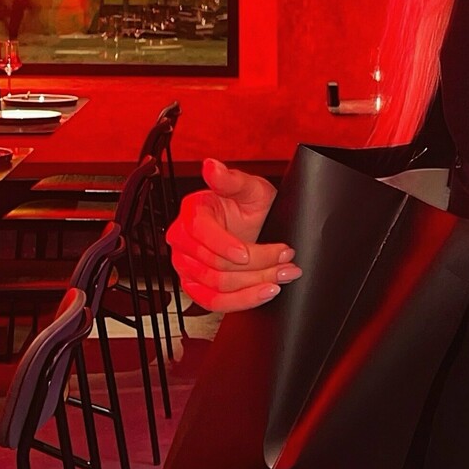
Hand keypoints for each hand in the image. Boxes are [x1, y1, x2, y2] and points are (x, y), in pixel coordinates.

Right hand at [166, 157, 299, 313]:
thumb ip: (232, 179)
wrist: (256, 226)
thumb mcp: (250, 188)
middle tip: (285, 257)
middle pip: (214, 264)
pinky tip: (265, 292)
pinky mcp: (196, 286)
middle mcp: (183, 240)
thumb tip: (212, 166)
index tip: (248, 252)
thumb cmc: (249, 206)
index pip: (200, 232)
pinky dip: (243, 301)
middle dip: (256, 264)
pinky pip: (214, 302)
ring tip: (284, 273)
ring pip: (218, 286)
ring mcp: (187, 266)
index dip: (224, 245)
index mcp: (193, 212)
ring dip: (255, 283)